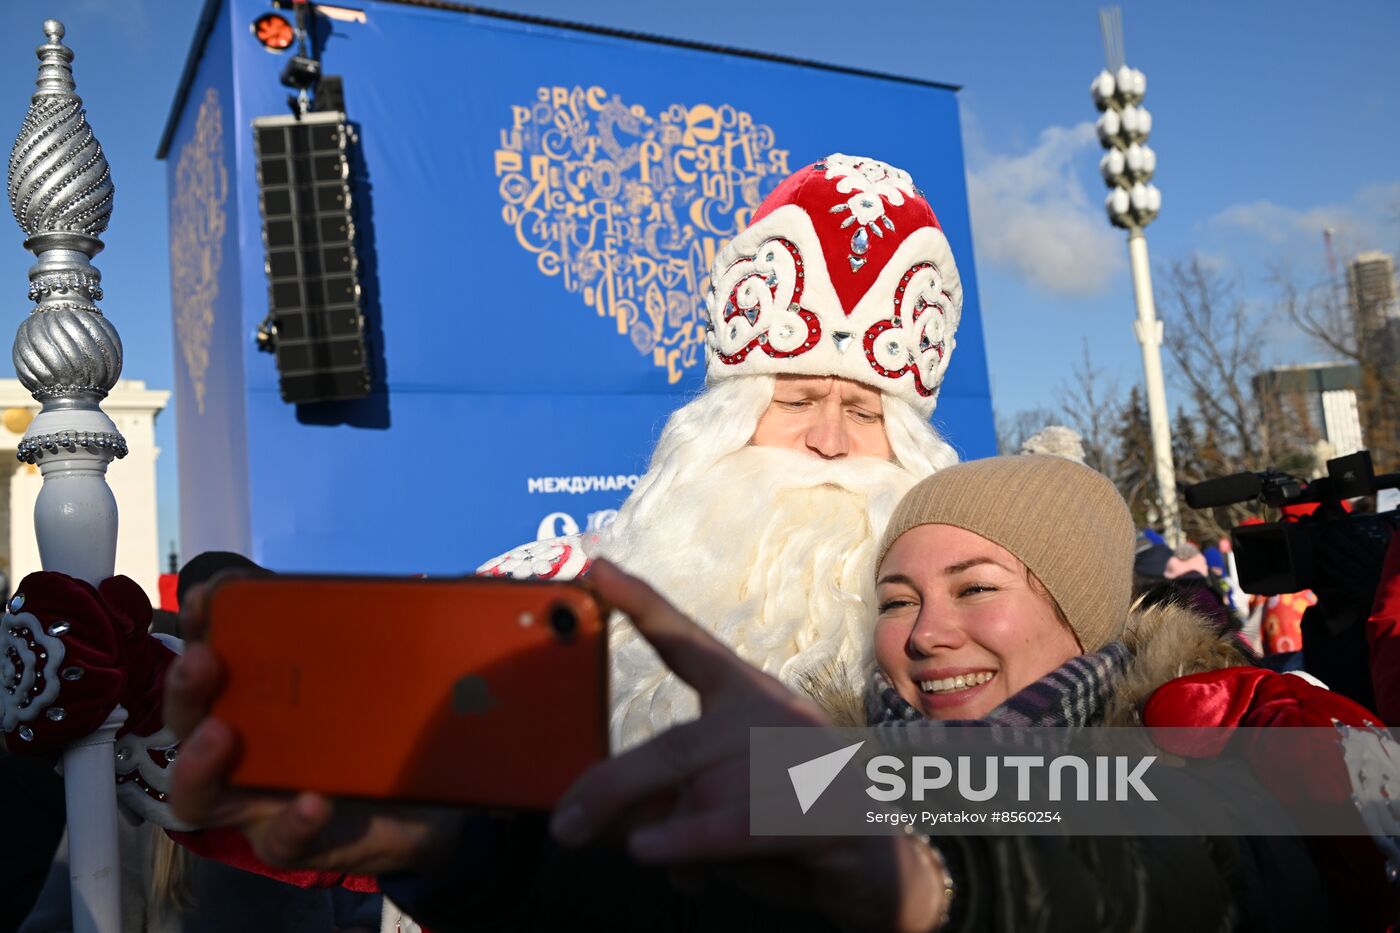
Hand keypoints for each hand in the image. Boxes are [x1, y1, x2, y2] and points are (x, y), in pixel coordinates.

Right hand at [166, 576, 462, 874]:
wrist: (430, 805)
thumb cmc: (384, 735)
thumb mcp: (381, 681)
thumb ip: (376, 639)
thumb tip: (418, 585)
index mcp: (255, 703)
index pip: (214, 662)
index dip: (200, 628)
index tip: (206, 595)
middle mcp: (242, 753)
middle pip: (189, 725)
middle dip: (185, 690)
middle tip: (201, 662)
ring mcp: (260, 805)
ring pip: (203, 797)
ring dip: (200, 764)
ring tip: (220, 736)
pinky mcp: (298, 843)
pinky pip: (282, 841)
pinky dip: (293, 821)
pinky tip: (314, 802)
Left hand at [552, 560, 947, 932]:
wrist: (880, 875)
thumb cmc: (786, 831)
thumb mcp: (714, 813)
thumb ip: (666, 804)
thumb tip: (607, 824)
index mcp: (748, 697)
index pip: (689, 644)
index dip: (642, 604)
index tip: (595, 570)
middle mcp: (776, 714)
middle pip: (680, 743)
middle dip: (613, 785)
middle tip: (564, 826)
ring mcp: (808, 759)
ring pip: (707, 786)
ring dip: (659, 829)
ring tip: (632, 853)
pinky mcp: (827, 811)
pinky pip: (741, 823)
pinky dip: (689, 839)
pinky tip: (649, 851)